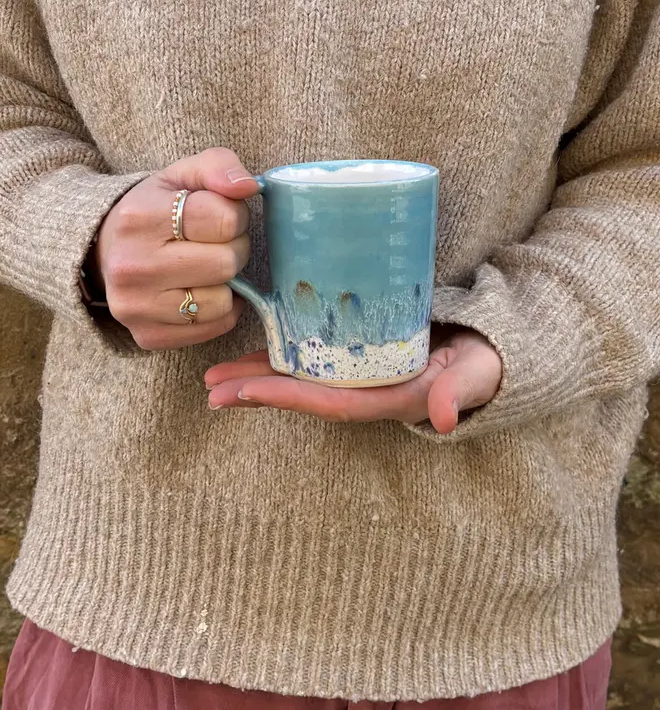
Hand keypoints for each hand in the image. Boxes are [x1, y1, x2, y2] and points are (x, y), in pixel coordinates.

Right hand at [94, 147, 259, 348]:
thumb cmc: (154, 209)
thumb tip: (248, 186)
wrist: (103, 251)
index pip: (224, 219)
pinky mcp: (148, 336)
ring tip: (206, 266)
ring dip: (226, 283)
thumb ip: (219, 166)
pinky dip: (219, 310)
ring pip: (222, 301)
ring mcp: (136, 307)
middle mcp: (132, 266)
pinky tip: (200, 290)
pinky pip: (215, 327)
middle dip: (233, 249)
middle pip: (227, 263)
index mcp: (140, 217)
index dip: (234, 216)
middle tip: (215, 243)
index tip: (220, 215)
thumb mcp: (181, 175)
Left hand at [205, 327, 502, 433]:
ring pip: (302, 379)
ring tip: (213, 377)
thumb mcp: (479, 370)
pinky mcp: (359, 356)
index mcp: (390, 398)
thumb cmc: (485, 358)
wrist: (489, 347)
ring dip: (258, 379)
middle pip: (304, 395)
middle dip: (257, 394)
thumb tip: (443, 417)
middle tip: (210, 388)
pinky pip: (314, 359)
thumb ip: (462, 389)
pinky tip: (255, 351)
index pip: (331, 403)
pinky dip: (282, 358)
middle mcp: (368, 391)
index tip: (247, 391)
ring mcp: (361, 375)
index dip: (288, 398)